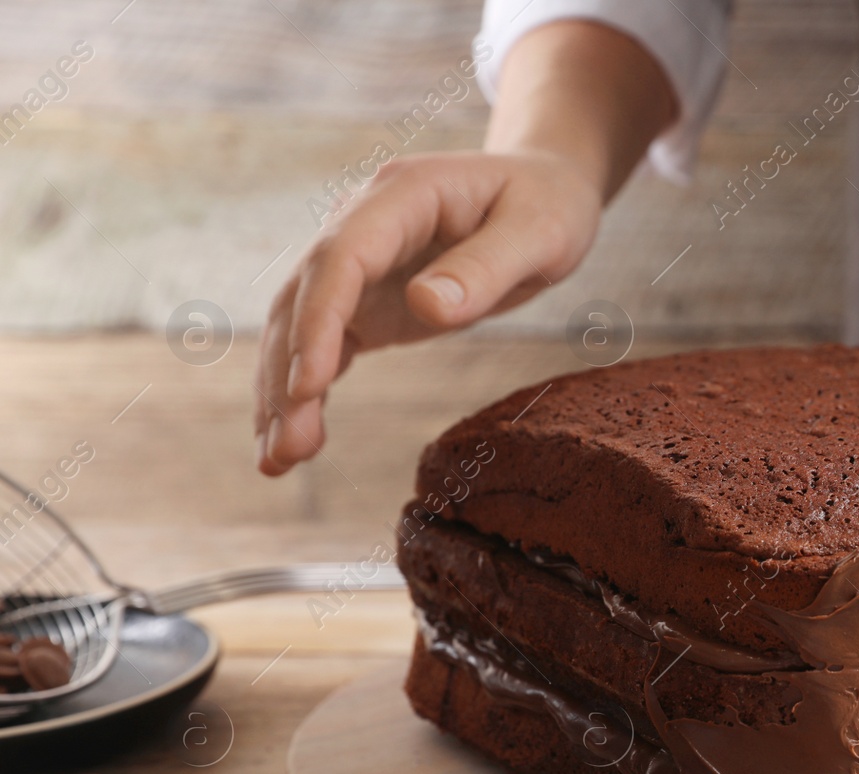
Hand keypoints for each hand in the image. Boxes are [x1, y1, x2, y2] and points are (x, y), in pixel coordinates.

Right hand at [254, 150, 600, 474]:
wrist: (544, 191)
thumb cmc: (548, 205)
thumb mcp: (539, 232)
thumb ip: (487, 266)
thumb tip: (428, 305)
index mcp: (402, 195)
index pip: (341, 258)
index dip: (319, 320)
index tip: (308, 384)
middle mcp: (364, 223)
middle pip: (305, 298)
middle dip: (286, 374)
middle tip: (283, 449)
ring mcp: (360, 264)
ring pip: (301, 327)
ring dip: (283, 394)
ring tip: (276, 463)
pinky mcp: (368, 302)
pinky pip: (324, 346)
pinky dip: (305, 393)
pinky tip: (294, 444)